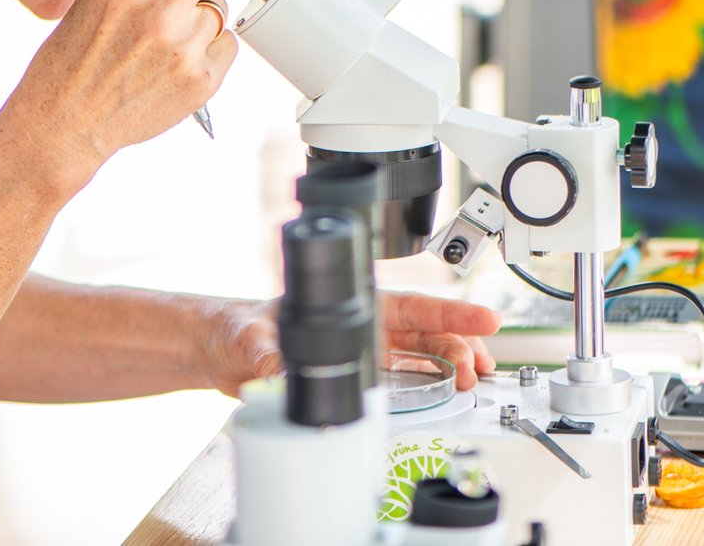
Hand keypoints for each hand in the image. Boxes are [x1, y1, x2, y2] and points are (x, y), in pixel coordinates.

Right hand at [0, 0, 290, 190]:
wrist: (67, 120)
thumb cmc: (75, 55)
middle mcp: (160, 11)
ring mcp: (185, 47)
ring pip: (220, 6)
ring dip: (202, 11)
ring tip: (161, 39)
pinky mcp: (202, 79)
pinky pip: (225, 43)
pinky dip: (208, 47)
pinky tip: (173, 62)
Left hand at [202, 291, 499, 394]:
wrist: (220, 353)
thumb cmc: (236, 327)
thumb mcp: (250, 336)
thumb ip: (266, 354)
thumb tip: (278, 372)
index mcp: (350, 306)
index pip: (410, 306)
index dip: (450, 312)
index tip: (483, 318)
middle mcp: (363, 329)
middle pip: (427, 333)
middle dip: (461, 346)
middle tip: (480, 367)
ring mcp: (363, 355)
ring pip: (423, 357)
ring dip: (452, 367)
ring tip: (474, 381)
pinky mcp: (355, 380)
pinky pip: (403, 382)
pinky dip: (429, 388)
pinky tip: (446, 397)